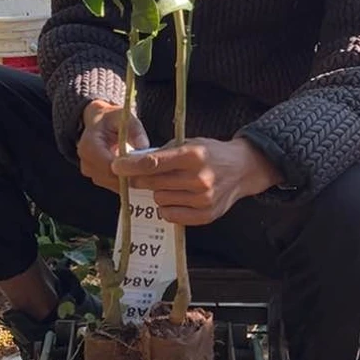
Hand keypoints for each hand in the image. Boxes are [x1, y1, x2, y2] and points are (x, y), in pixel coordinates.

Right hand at [78, 100, 150, 192]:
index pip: (107, 165)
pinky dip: (127, 182)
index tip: (144, 166)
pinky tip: (139, 174)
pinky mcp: (98, 178)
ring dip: (130, 181)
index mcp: (89, 145)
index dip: (126, 168)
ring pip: (113, 184)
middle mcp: (86, 161)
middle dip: (131, 176)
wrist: (100, 124)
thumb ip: (135, 130)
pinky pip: (114, 185)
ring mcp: (91, 172)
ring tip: (146, 172)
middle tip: (151, 172)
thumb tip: (144, 146)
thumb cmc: (112, 120)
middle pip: (110, 178)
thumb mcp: (124, 118)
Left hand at [110, 137, 281, 225]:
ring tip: (170, 185)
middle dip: (142, 179)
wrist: (243, 170)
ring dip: (158, 193)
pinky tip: (175, 198)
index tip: (116, 166)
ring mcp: (203, 200)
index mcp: (193, 155)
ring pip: (160, 200)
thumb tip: (134, 162)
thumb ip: (164, 153)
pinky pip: (171, 216)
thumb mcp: (190, 143)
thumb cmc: (212, 154)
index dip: (131, 166)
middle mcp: (199, 179)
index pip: (154, 163)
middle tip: (140, 176)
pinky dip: (167, 208)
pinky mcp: (205, 216)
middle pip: (153, 183)